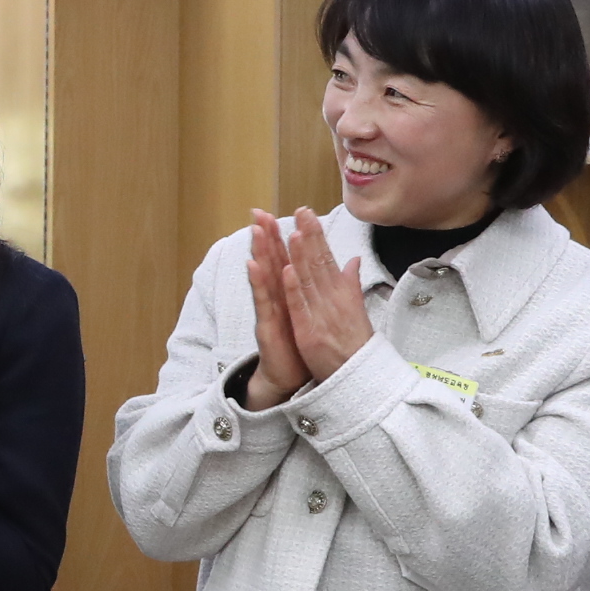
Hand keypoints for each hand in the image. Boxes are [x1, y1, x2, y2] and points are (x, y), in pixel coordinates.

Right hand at [244, 211, 310, 401]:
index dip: (287, 235)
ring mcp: (269, 310)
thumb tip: (333, 269)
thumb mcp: (314, 312)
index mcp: (291, 293)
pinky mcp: (265, 326)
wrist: (290, 377)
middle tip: (259, 212)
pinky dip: (259, 283)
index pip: (288, 259)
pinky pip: (262, 302)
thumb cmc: (301, 344)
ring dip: (260, 253)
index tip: (286, 213)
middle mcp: (277, 298)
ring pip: (264, 277)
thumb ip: (321, 288)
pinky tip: (256, 266)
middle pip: (271, 261)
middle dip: (266, 236)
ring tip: (256, 231)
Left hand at [276, 207, 374, 380]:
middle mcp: (333, 300)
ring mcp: (321, 315)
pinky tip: (286, 270)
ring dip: (301, 256)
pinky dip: (294, 289)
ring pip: (309, 280)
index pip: (327, 258)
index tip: (308, 213)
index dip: (317, 235)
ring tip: (294, 232)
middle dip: (310, 236)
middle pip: (319, 263)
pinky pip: (300, 307)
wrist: (357, 378)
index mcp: (340, 294)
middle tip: (302, 211)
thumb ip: (349, 283)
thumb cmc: (352, 344)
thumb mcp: (353, 310)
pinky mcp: (309, 331)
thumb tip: (353, 259)